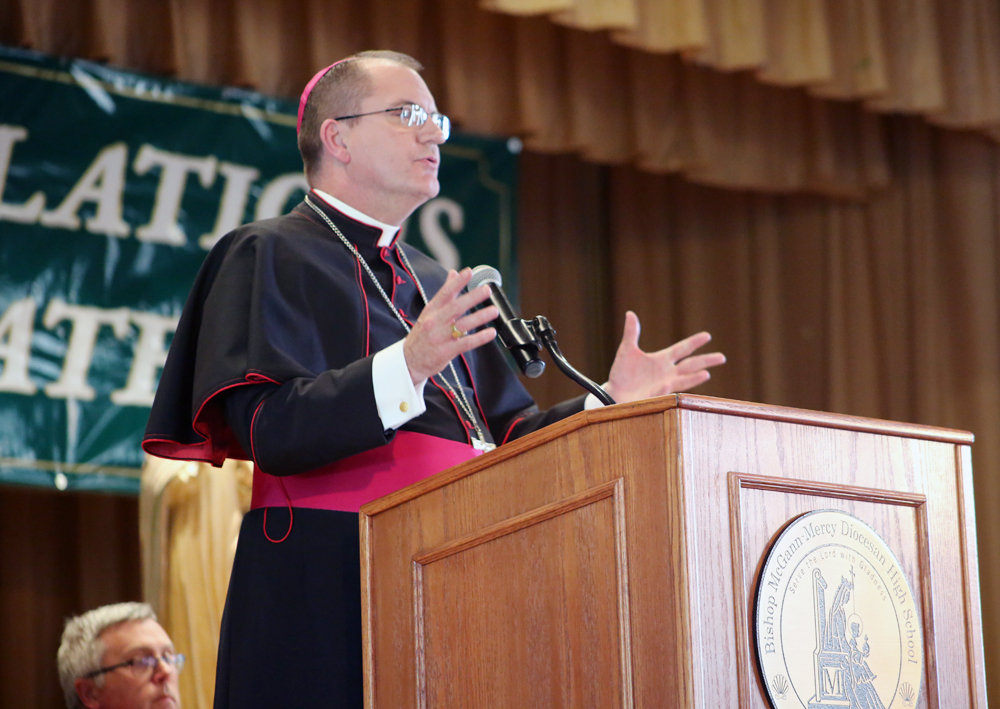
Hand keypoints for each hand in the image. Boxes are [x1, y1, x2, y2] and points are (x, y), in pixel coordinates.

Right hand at [403, 268, 498, 383]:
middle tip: (487, 290)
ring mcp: (440, 337)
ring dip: (480, 317)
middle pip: (455, 307)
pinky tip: (491, 333)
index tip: (469, 272)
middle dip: (472, 297)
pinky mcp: (446, 352)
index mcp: (431, 310)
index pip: (444, 293)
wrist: (409, 360)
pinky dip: (480, 338)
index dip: (457, 282)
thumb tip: (454, 272)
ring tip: (494, 311)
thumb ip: (445, 293)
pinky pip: (466, 343)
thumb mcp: (430, 312)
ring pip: (462, 325)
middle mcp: (434, 322)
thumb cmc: (423, 333)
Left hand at [604, 311, 725, 403]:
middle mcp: (667, 373)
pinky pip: (663, 392)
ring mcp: (664, 385)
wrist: (614, 392)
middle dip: (705, 361)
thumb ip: (631, 333)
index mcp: (662, 360)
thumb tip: (630, 313)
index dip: (694, 343)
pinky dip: (666, 389)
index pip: (682, 349)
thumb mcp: (626, 350)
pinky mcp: (656, 396)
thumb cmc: (622, 373)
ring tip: (706, 374)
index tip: (707, 336)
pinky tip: (669, 385)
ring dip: (694, 378)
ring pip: (683, 381)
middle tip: (722, 357)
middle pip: (690, 365)